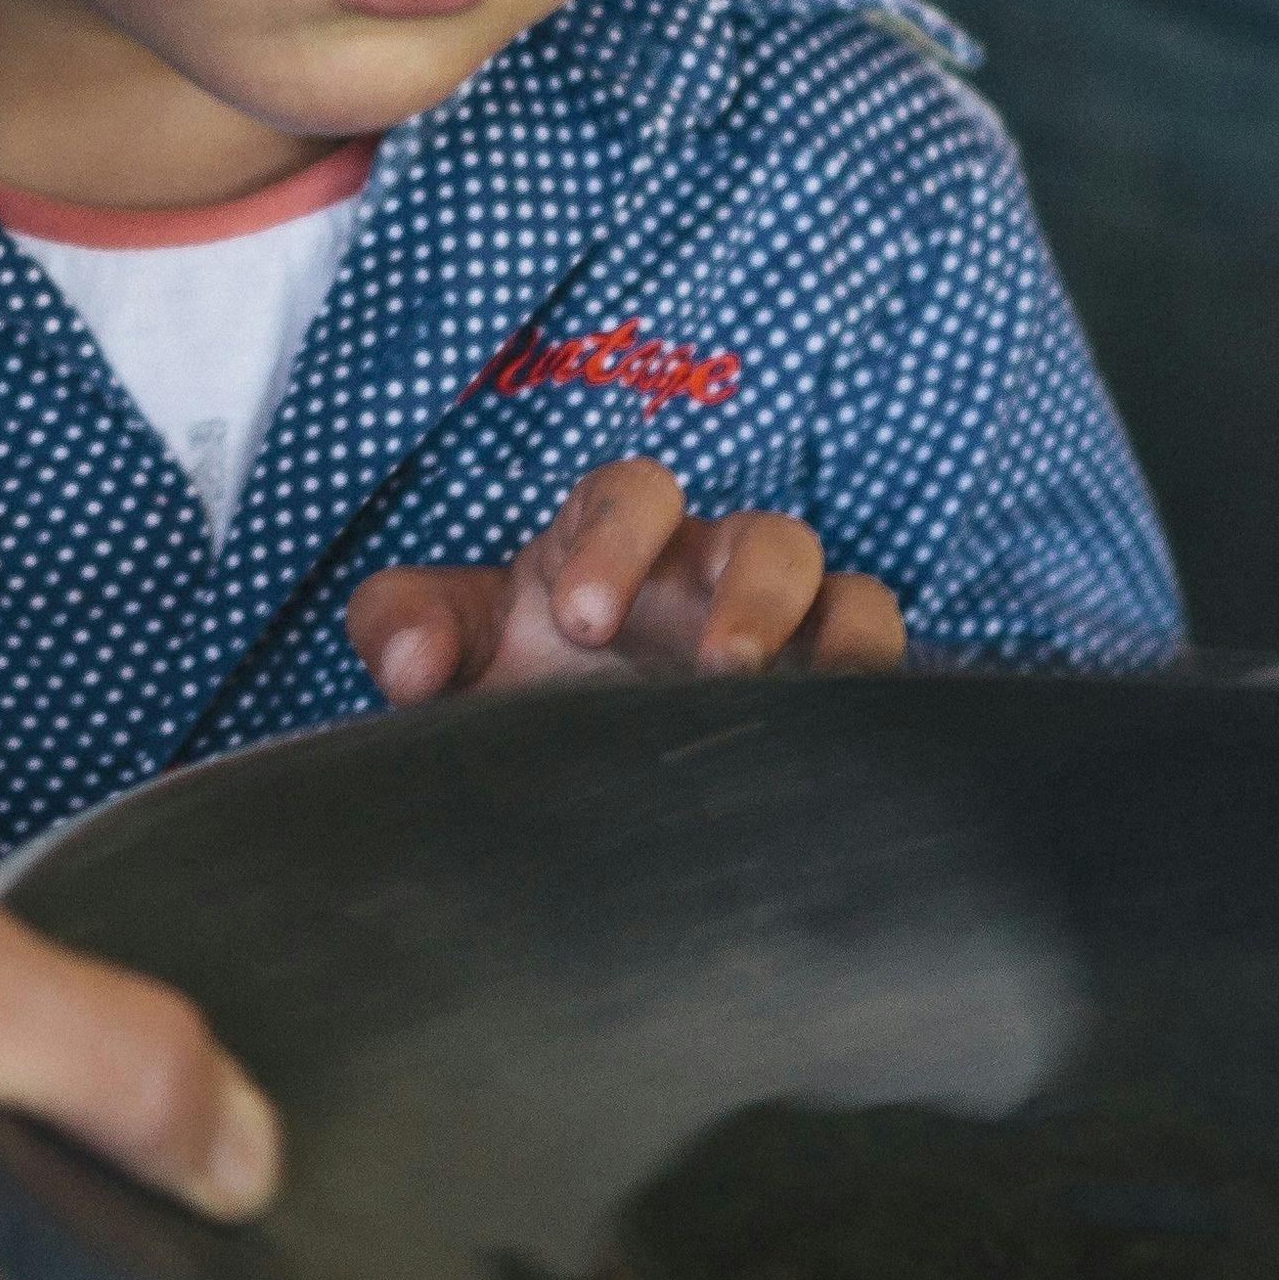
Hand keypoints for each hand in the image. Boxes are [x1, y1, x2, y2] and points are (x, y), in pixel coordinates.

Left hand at [342, 457, 905, 701]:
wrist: (567, 784)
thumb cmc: (515, 686)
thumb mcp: (450, 654)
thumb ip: (401, 628)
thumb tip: (413, 666)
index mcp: (616, 539)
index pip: (632, 495)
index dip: (616, 539)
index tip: (580, 619)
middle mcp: (708, 573)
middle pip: (760, 537)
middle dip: (744, 592)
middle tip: (707, 665)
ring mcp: (780, 629)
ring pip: (838, 590)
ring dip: (823, 637)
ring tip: (782, 701)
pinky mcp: (824, 689)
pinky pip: (876, 652)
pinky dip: (873, 676)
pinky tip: (838, 729)